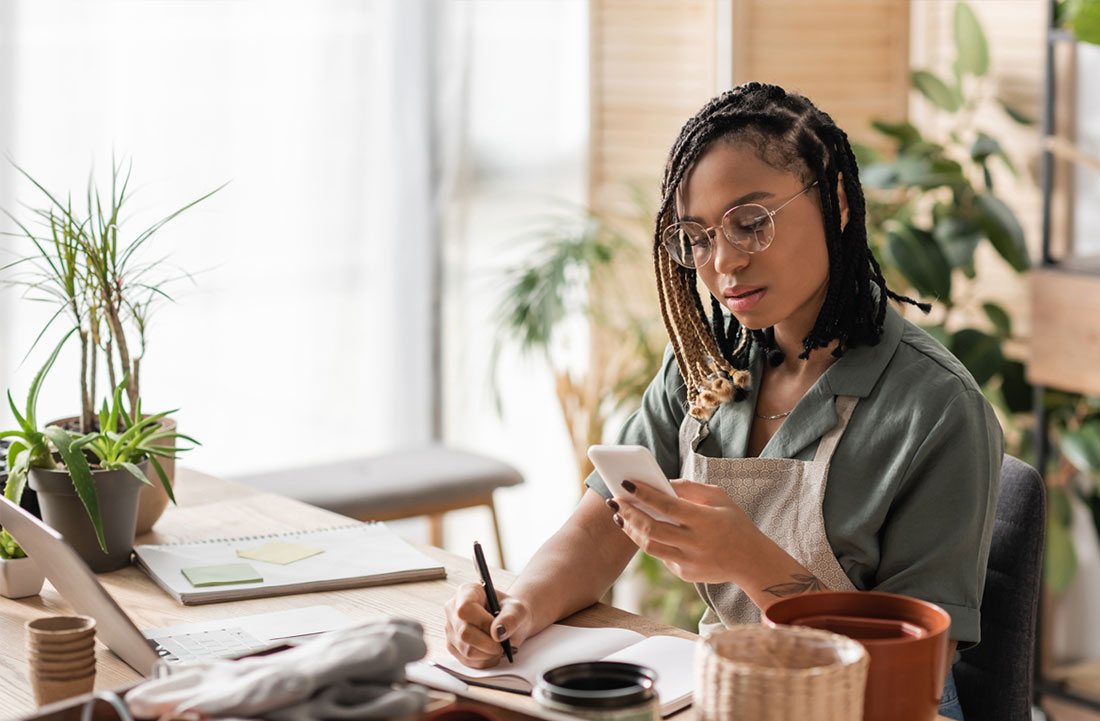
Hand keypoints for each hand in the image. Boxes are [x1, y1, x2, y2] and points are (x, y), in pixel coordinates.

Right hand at [443, 582, 533, 667]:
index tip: (497, 627)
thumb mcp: (517, 610)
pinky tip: (491, 651)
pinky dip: (484, 660)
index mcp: (466, 592)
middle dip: (489, 643)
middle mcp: (453, 609)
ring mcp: (450, 629)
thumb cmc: (510, 612)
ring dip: (488, 653)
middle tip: (502, 643)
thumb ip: (511, 618)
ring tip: (499, 646)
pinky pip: (467, 660)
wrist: (507, 622)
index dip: (482, 622)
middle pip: (464, 633)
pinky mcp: (452, 646)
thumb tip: (498, 632)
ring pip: (466, 650)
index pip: (464, 609)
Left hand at [609, 479, 768, 583]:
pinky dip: (649, 541)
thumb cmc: (734, 523)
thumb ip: (690, 488)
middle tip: (614, 501)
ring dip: (631, 530)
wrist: (752, 562)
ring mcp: (689, 562)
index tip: (625, 483)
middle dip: (629, 513)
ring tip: (620, 516)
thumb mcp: (719, 498)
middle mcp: (696, 544)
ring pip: (649, 547)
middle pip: (652, 529)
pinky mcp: (685, 574)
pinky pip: (661, 556)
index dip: (644, 494)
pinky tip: (642, 530)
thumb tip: (661, 482)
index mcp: (705, 521)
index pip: (667, 506)